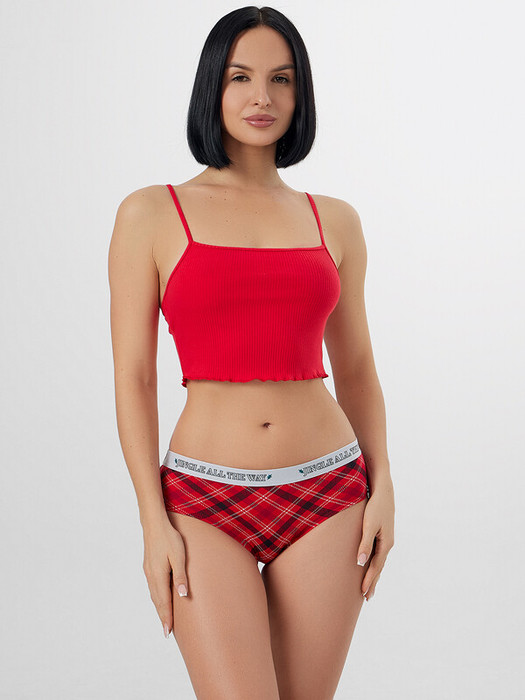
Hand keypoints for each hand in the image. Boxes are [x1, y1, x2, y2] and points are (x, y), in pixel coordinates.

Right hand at [142, 516, 188, 637]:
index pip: (163, 602)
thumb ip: (180, 576)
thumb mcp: (179, 556)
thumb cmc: (169, 538)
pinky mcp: (148, 566)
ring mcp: (148, 571)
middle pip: (157, 601)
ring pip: (154, 595)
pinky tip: (160, 598)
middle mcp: (151, 576)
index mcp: (159, 576)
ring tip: (165, 618)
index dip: (166, 617)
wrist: (154, 524)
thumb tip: (182, 596)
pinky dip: (157, 597)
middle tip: (167, 631)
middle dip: (162, 616)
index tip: (168, 632)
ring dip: (159, 608)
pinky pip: (153, 587)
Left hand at [357, 477, 394, 600]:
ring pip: (379, 561)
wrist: (383, 490)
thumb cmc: (374, 507)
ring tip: (370, 586)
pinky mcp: (383, 534)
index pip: (376, 567)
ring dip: (374, 574)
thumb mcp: (368, 525)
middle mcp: (387, 543)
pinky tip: (371, 564)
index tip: (364, 593)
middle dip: (374, 582)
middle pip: (380, 567)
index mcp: (385, 544)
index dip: (370, 580)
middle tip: (368, 597)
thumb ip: (365, 544)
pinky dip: (375, 563)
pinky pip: (379, 553)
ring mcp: (386, 539)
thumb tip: (360, 563)